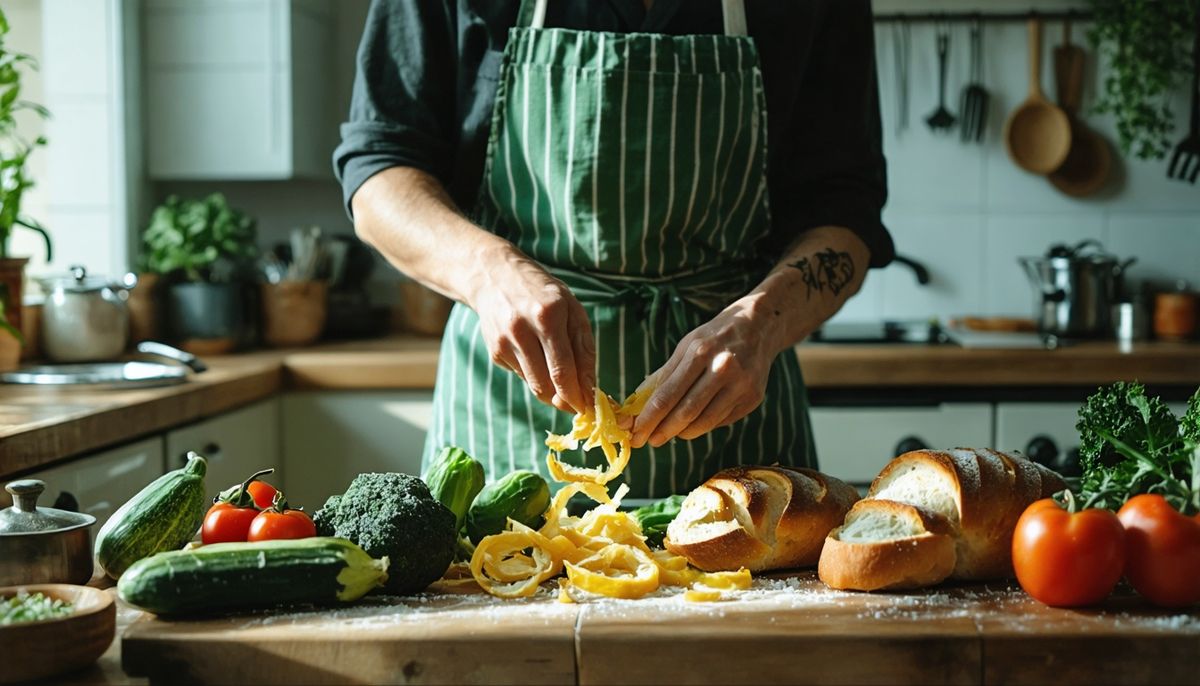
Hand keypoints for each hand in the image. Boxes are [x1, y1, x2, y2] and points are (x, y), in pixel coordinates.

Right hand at [468, 245, 595, 413]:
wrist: (494, 276)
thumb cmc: (542, 292)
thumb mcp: (572, 308)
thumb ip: (583, 348)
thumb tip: (590, 387)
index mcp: (548, 316)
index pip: (563, 370)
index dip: (577, 395)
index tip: (588, 407)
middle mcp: (522, 330)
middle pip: (546, 384)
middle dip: (564, 400)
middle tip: (577, 403)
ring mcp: (504, 342)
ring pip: (533, 385)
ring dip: (551, 391)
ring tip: (560, 379)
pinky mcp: (494, 351)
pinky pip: (522, 375)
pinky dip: (534, 373)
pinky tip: (534, 353)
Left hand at [630, 298, 779, 447]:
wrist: (758, 328)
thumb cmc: (714, 339)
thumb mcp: (686, 347)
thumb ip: (664, 376)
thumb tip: (638, 406)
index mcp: (700, 352)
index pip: (667, 395)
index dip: (649, 418)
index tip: (635, 434)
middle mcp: (722, 369)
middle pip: (686, 412)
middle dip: (663, 431)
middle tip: (650, 441)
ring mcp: (741, 385)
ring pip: (705, 422)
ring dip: (683, 433)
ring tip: (670, 434)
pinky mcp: (753, 398)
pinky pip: (721, 421)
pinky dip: (704, 425)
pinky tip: (695, 423)